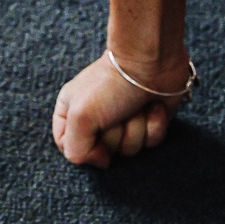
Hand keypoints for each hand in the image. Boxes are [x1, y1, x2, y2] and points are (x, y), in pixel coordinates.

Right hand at [53, 52, 189, 167]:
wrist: (150, 61)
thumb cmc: (110, 84)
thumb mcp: (79, 116)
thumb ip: (76, 150)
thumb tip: (102, 162)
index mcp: (71, 113)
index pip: (69, 150)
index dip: (84, 149)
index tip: (92, 135)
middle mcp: (96, 119)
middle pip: (103, 153)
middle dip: (114, 136)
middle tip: (115, 112)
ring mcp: (124, 121)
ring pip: (130, 150)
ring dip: (136, 128)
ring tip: (134, 106)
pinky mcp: (149, 121)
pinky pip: (151, 142)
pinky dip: (154, 125)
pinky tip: (153, 107)